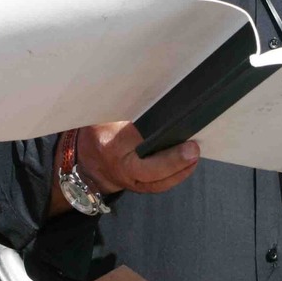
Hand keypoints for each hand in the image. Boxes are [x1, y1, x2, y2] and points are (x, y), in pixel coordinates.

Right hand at [49, 122, 199, 215]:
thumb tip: (154, 93)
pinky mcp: (139, 186)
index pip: (133, 143)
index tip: (175, 132)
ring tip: (195, 154)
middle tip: (192, 149)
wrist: (86, 161)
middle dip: (174, 162)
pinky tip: (189, 163)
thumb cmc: (98, 130)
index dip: (157, 145)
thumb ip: (126, 107)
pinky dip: (176, 176)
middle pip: (150, 172)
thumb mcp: (106, 113)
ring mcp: (131, 181)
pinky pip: (159, 185)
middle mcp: (121, 168)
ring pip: (158, 183)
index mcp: (110, 145)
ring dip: (180, 171)